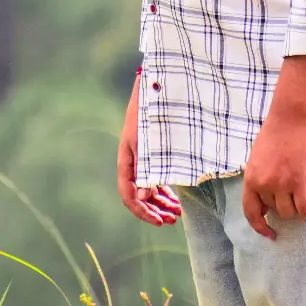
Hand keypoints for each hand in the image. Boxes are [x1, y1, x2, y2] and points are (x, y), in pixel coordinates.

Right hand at [117, 75, 180, 226]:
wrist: (159, 83)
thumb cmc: (154, 109)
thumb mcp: (150, 140)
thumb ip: (146, 168)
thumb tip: (142, 197)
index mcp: (128, 157)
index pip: (128, 194)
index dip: (142, 211)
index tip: (160, 221)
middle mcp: (134, 159)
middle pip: (139, 194)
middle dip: (154, 210)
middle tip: (173, 220)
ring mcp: (144, 155)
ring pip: (149, 187)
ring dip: (161, 202)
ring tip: (177, 212)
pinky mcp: (155, 149)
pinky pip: (157, 176)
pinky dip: (166, 188)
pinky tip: (177, 196)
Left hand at [241, 109, 305, 238]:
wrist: (291, 118)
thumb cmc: (275, 134)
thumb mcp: (257, 159)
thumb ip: (259, 179)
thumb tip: (264, 204)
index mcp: (251, 178)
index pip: (250, 211)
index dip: (259, 226)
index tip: (268, 233)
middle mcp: (265, 185)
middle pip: (274, 210)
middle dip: (281, 206)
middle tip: (289, 194)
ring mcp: (282, 184)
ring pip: (289, 213)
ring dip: (295, 210)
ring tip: (300, 199)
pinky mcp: (300, 182)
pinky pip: (304, 208)